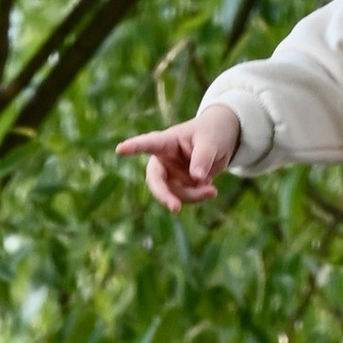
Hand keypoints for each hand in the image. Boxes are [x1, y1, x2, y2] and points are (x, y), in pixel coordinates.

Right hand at [117, 100, 239, 208]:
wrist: (222, 142)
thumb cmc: (212, 134)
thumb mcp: (211, 142)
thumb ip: (203, 158)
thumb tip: (196, 178)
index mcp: (167, 142)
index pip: (148, 144)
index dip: (133, 147)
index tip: (120, 149)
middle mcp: (163, 160)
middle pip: (155, 180)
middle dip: (164, 195)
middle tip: (176, 208)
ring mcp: (170, 175)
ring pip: (173, 194)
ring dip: (193, 196)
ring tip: (212, 190)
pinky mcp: (179, 186)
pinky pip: (184, 198)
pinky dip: (198, 197)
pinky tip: (211, 190)